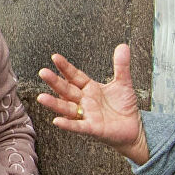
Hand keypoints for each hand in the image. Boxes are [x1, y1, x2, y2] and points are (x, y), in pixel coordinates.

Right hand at [37, 44, 149, 164]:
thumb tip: (123, 46)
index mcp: (89, 88)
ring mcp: (86, 115)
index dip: (65, 67)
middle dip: (55, 82)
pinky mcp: (92, 128)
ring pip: (67, 108)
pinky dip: (68, 124)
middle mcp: (84, 101)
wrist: (133, 127)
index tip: (55, 57)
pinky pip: (78, 126)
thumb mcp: (123, 83)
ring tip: (41, 97)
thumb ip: (121, 66)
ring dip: (54, 103)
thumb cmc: (124, 106)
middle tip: (43, 72)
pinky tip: (57, 121)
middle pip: (67, 90)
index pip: (74, 76)